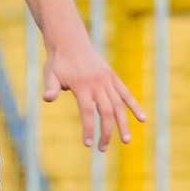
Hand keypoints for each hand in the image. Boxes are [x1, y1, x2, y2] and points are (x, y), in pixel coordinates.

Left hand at [44, 33, 145, 150]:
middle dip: (106, 132)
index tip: (87, 144)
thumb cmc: (58, 62)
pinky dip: (134, 106)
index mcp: (82, 85)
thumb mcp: (49, 74)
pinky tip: (142, 118)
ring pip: (119, 105)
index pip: (88, 111)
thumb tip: (47, 99)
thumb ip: (50, 87)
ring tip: (126, 141)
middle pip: (106, 111)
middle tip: (102, 148)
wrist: (70, 42)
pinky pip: (126, 93)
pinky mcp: (112, 77)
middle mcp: (97, 83)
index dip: (89, 128)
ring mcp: (107, 80)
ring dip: (123, 124)